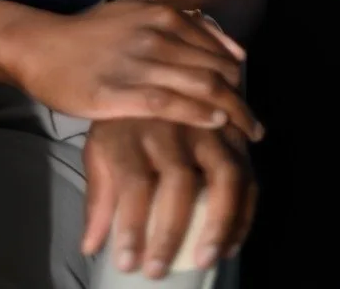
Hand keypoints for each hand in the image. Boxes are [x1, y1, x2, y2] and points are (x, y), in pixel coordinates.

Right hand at [0, 0, 262, 137]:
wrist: (41, 46)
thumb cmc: (88, 35)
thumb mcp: (133, 12)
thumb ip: (172, 19)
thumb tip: (211, 28)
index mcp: (160, 14)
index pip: (217, 46)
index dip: (238, 73)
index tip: (247, 93)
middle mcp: (155, 35)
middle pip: (216, 69)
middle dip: (242, 99)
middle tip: (256, 124)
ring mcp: (139, 63)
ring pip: (202, 87)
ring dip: (232, 112)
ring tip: (247, 132)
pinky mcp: (120, 92)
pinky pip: (172, 104)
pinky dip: (200, 114)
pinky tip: (214, 125)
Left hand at [82, 118, 257, 278]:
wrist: (156, 70)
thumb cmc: (123, 121)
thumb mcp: (100, 148)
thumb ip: (99, 197)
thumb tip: (90, 245)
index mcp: (133, 128)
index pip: (132, 179)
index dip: (130, 224)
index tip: (127, 263)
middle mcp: (172, 124)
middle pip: (179, 179)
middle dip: (171, 231)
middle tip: (159, 271)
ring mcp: (207, 125)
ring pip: (225, 174)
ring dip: (221, 222)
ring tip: (207, 259)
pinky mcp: (233, 132)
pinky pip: (248, 174)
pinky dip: (244, 213)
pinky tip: (230, 244)